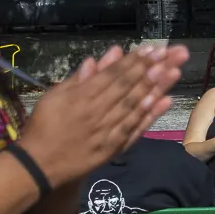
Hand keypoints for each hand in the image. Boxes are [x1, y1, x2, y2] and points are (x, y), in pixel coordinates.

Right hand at [17, 43, 189, 188]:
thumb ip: (79, 78)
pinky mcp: (113, 147)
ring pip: (135, 105)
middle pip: (130, 86)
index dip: (135, 60)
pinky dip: (149, 115)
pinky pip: (134, 129)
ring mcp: (108, 130)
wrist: (39, 165)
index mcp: (83, 96)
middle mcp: (99, 111)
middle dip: (154, 68)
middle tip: (175, 53)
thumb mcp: (55, 96)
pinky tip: (164, 101)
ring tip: (175, 71)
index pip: (114, 74)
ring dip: (156, 87)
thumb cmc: (44, 126)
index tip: (154, 48)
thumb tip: (98, 59)